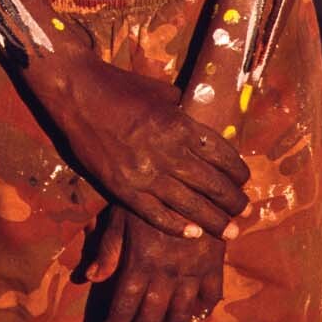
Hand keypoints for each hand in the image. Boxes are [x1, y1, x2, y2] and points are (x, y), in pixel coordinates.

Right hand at [22, 50, 249, 236]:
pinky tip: (193, 234)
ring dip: (215, 221)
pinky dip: (177, 226)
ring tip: (230, 232)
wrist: (77, 93)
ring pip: (191, 205)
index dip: (238, 173)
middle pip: (213, 185)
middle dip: (233, 202)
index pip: (222, 156)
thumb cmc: (119, 86)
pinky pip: (156, 214)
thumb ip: (182, 110)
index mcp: (180, 125)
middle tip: (243, 212)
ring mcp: (145, 173)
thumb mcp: (160, 92)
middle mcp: (167, 152)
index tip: (244, 181)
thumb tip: (198, 123)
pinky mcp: (123, 188)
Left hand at [81, 203, 223, 321]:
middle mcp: (168, 271)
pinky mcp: (215, 263)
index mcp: (142, 260)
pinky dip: (202, 312)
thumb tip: (88, 277)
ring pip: (181, 315)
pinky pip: (211, 296)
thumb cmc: (149, 191)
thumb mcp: (122, 214)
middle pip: (150, 317)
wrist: (193, 176)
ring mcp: (194, 270)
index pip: (125, 304)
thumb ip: (108, 248)